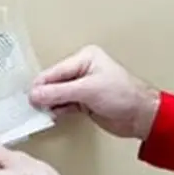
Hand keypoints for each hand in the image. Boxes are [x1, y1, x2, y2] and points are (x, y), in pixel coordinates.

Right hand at [30, 45, 159, 140]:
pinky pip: (64, 105)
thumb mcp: (88, 91)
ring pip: (57, 94)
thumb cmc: (125, 95)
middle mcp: (83, 70)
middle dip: (44, 94)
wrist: (142, 116)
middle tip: (34, 106)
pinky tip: (52, 114)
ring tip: (41, 111)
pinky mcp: (85, 102)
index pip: (55, 71)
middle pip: (54, 82)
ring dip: (50, 103)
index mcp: (85, 58)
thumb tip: (36, 94)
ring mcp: (83, 87)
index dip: (41, 85)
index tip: (31, 97)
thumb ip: (59, 93)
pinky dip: (57, 110)